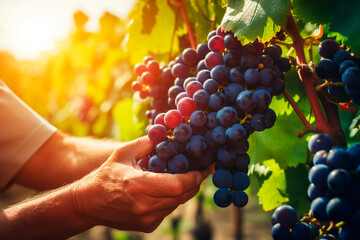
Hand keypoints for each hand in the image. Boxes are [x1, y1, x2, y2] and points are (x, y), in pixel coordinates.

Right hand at [72, 136, 208, 232]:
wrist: (89, 203)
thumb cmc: (106, 175)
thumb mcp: (123, 153)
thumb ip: (146, 143)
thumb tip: (167, 135)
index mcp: (139, 185)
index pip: (178, 185)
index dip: (194, 177)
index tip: (201, 169)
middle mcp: (145, 205)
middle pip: (182, 196)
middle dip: (194, 184)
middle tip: (199, 172)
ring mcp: (147, 219)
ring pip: (177, 204)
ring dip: (183, 192)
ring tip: (185, 178)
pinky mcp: (147, 226)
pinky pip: (168, 211)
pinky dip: (171, 200)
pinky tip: (166, 190)